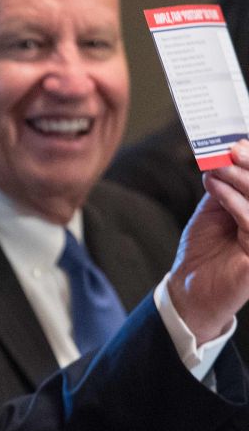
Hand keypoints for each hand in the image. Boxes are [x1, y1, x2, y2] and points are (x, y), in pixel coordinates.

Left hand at [167, 139, 248, 342]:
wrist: (190, 288)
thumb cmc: (206, 249)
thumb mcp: (216, 210)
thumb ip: (227, 186)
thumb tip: (230, 152)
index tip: (239, 142)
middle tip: (231, 148)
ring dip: (239, 178)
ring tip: (216, 165)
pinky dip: (231, 199)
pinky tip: (215, 185)